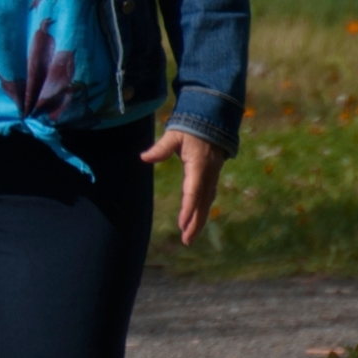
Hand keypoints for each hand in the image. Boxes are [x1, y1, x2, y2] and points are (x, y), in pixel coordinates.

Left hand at [142, 124, 224, 247]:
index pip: (192, 192)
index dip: (188, 210)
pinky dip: (203, 209)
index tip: (182, 225)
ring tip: (190, 236)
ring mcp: (212, 174)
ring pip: (207, 201)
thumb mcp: (175, 134)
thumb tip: (144, 157)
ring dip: (200, 219)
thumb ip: (160, 147)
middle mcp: (208, 174)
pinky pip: (209, 195)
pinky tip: (198, 217)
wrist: (213, 117)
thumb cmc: (191, 126)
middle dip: (195, 223)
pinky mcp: (213, 174)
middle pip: (202, 203)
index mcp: (198, 166)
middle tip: (186, 241)